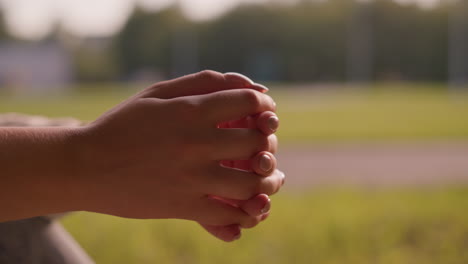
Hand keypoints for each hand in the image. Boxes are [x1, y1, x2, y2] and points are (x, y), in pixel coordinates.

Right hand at [76, 71, 283, 228]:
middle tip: (263, 145)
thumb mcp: (158, 93)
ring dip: (264, 181)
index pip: (250, 104)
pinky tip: (245, 206)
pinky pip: (228, 215)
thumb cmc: (124, 125)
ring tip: (263, 177)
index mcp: (191, 111)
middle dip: (266, 142)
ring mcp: (191, 178)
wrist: (85, 166)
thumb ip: (204, 82)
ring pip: (251, 183)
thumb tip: (251, 86)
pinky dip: (243, 214)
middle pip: (257, 143)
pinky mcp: (182, 206)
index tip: (264, 113)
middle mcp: (195, 143)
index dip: (264, 107)